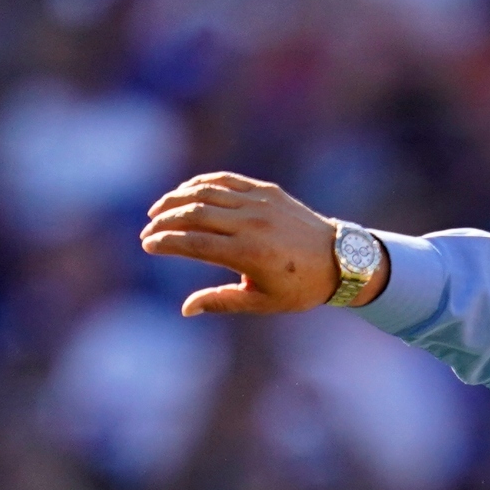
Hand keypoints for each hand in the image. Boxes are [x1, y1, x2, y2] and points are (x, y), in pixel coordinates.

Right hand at [139, 173, 380, 315]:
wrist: (340, 259)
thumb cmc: (300, 287)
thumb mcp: (263, 302)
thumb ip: (222, 301)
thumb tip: (186, 309)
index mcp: (249, 254)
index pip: (192, 243)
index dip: (165, 243)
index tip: (148, 246)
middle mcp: (252, 224)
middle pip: (192, 214)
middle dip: (163, 222)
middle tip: (149, 232)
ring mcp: (260, 203)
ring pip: (204, 192)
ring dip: (175, 199)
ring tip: (158, 212)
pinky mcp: (267, 190)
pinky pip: (225, 181)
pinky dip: (199, 184)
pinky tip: (185, 193)